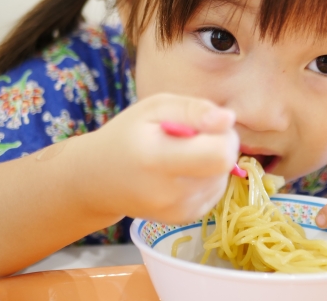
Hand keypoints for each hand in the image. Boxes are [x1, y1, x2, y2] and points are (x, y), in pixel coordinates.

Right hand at [71, 93, 238, 224]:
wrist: (98, 179)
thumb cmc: (128, 135)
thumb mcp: (155, 107)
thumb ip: (194, 110)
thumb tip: (228, 119)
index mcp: (157, 159)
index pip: (218, 155)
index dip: (222, 135)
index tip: (206, 125)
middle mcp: (169, 193)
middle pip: (224, 166)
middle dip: (221, 145)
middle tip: (196, 136)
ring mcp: (178, 211)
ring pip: (222, 178)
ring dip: (213, 162)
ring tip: (185, 153)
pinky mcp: (185, 219)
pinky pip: (215, 191)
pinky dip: (208, 177)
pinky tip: (185, 170)